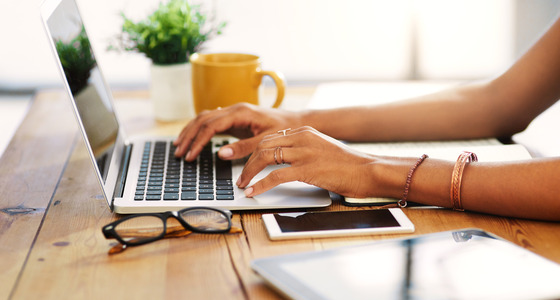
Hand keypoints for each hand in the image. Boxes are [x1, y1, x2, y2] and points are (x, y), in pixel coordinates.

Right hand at [173, 103, 300, 160]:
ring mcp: (233, 112)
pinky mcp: (235, 119)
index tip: (191, 155)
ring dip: (191, 131)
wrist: (296, 122)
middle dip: (189, 136)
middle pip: (203, 119)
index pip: (211, 125)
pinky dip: (199, 130)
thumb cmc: (284, 129)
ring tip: (180, 146)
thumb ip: (244, 148)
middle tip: (179, 152)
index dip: (198, 141)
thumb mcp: (265, 141)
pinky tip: (193, 138)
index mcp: (241, 112)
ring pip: (204, 118)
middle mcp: (234, 109)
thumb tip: (221, 153)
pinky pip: (212, 121)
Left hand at [237, 126, 381, 197]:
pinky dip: (260, 184)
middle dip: (247, 162)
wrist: (367, 170)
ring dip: (249, 173)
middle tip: (240, 177)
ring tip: (243, 185)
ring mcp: (304, 152)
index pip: (270, 138)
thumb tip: (282, 161)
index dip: (253, 151)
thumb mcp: (321, 149)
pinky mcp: (307, 169)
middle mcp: (302, 138)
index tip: (246, 163)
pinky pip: (275, 176)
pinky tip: (253, 192)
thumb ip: (303, 150)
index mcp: (304, 131)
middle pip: (263, 145)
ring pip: (265, 157)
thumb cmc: (347, 164)